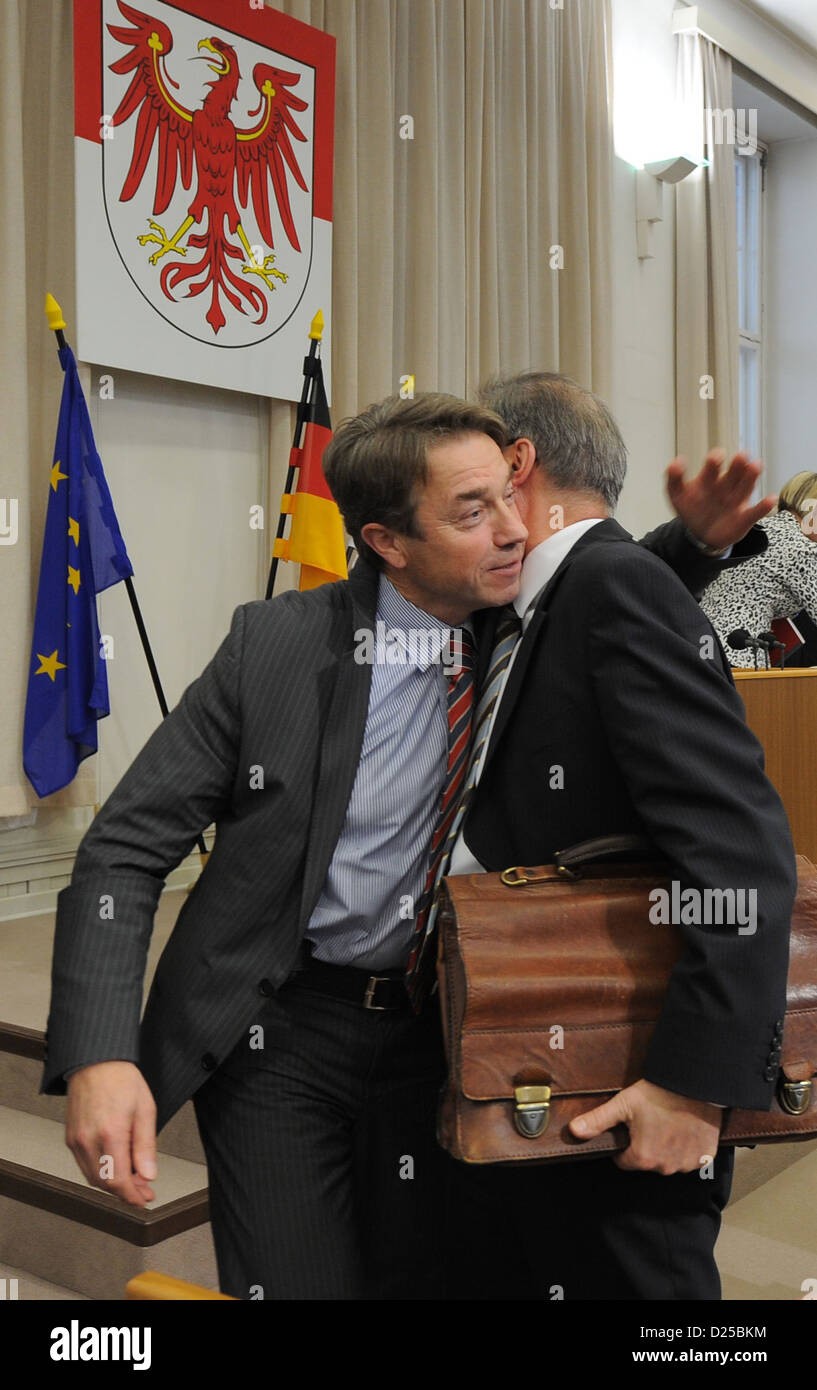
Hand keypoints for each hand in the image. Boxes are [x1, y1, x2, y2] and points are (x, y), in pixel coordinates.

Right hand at [66, 1061, 157, 1206]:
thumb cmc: (122, 1080)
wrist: (95, 1061)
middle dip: (125, 1192)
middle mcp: (88, 1140)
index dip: (132, 1196)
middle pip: (104, 1183)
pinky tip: (115, 1165)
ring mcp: (75, 1140)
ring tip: (132, 1178)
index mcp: (110, 1133)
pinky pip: (85, 1165)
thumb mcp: (145, 1109)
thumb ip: (146, 1146)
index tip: (145, 1199)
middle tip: (143, 1190)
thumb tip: (148, 1175)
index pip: (118, 1181)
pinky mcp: (70, 1137)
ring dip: (112, 1184)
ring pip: (93, 1177)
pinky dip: (100, 1171)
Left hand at [569, 1078, 722, 1173]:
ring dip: (668, 1148)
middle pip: (648, 1162)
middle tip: (651, 1121)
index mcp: (643, 1158)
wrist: (694, 1083)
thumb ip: (597, 1121)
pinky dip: (688, 1147)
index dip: (625, 1144)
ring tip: (669, 1123)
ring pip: (670, 1161)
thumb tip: (573, 1131)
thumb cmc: (658, 1093)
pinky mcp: (705, 1157)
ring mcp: (687, 1164)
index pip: (625, 1161)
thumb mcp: (623, 1104)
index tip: (632, 1127)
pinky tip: (685, 1128)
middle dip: (647, 1146)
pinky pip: (692, 1158)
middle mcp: (665, 1167)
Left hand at [666, 448, 775, 550]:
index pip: (713, 466)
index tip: (717, 457)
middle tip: (742, 455)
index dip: (715, 461)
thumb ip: (674, 479)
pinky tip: (771, 499)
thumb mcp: (677, 495)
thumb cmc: (691, 509)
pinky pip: (755, 512)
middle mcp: (726, 486)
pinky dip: (763, 506)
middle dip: (737, 465)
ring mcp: (736, 501)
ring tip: (756, 465)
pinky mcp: (744, 517)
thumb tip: (677, 461)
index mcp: (709, 479)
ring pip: (746, 487)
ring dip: (751, 476)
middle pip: (734, 473)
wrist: (701, 535)